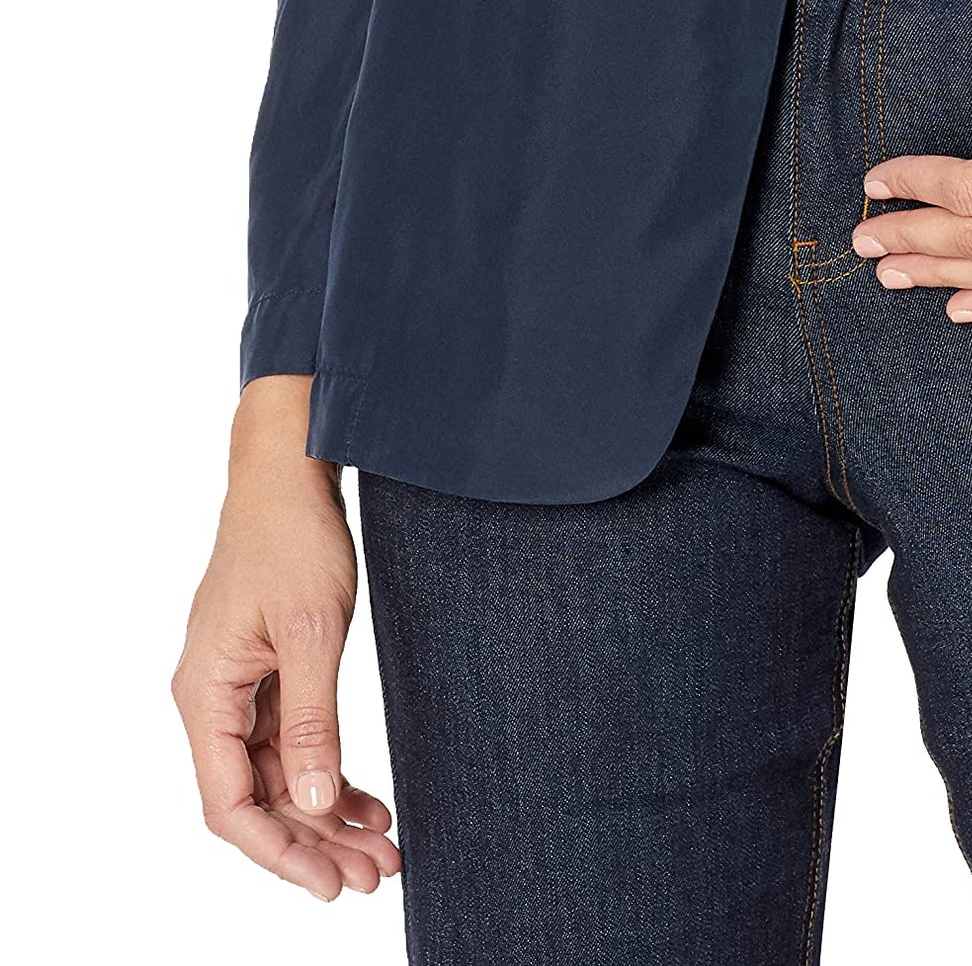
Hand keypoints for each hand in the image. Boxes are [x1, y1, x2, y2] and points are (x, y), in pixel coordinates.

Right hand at [173, 375, 400, 901]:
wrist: (290, 471)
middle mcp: (213, 700)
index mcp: (206, 695)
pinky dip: (329, 771)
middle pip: (258, 798)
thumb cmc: (293, 538)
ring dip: (328, 813)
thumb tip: (314, 801)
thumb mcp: (312, 631)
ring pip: (280, 774)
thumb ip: (312, 719)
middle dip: (314, 843)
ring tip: (382, 849)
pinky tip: (368, 800)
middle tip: (375, 876)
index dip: (279, 852)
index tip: (328, 884)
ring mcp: (239, 688)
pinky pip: (292, 740)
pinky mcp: (267, 672)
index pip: (231, 805)